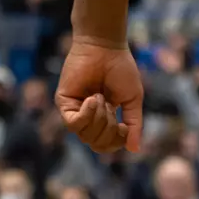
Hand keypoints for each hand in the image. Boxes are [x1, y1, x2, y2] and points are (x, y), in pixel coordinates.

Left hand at [55, 35, 144, 153]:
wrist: (106, 48)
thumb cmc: (120, 69)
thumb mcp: (132, 100)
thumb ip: (134, 125)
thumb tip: (135, 150)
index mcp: (105, 117)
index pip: (107, 144)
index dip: (117, 141)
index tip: (124, 126)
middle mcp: (88, 116)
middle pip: (96, 144)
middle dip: (109, 130)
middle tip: (112, 107)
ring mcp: (75, 110)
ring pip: (85, 136)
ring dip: (99, 119)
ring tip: (101, 98)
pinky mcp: (63, 102)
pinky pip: (73, 123)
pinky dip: (86, 115)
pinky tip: (93, 99)